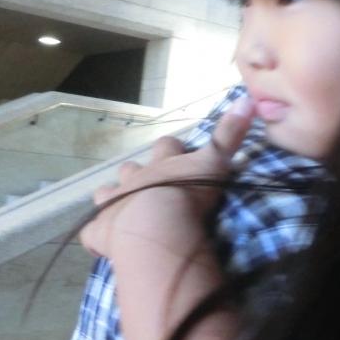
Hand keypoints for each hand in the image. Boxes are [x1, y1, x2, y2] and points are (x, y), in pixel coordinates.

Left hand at [80, 95, 254, 258]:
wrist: (157, 227)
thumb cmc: (188, 193)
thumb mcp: (215, 160)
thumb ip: (229, 134)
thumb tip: (246, 98)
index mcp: (162, 164)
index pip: (166, 147)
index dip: (172, 149)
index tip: (179, 153)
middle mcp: (134, 178)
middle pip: (131, 168)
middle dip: (137, 174)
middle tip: (150, 186)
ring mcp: (113, 204)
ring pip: (106, 193)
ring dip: (113, 198)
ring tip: (124, 211)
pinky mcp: (100, 232)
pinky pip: (92, 232)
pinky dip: (97, 235)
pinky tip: (102, 241)